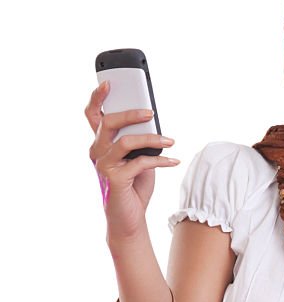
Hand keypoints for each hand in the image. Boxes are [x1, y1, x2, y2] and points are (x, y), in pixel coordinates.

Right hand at [85, 82, 179, 240]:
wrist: (130, 218)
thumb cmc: (135, 185)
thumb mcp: (138, 157)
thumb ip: (139, 139)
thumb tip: (152, 120)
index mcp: (101, 143)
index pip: (92, 115)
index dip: (97, 97)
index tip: (108, 83)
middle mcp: (97, 152)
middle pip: (108, 122)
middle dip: (130, 114)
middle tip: (151, 112)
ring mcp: (103, 166)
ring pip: (125, 142)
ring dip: (151, 139)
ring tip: (170, 141)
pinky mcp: (115, 179)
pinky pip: (139, 163)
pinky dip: (160, 161)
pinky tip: (174, 161)